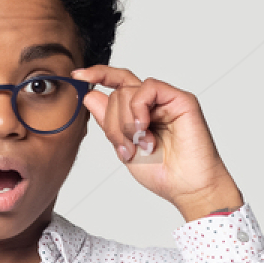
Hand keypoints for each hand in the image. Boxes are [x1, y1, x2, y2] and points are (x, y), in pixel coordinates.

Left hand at [72, 65, 243, 221]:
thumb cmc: (161, 172)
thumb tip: (89, 95)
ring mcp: (167, 100)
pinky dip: (139, 108)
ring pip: (128, 91)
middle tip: (126, 148)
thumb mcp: (123, 147)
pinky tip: (144, 128)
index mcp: (139, 113)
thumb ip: (108, 122)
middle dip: (112, 123)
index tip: (78, 75)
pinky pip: (149, 88)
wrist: (186, 186)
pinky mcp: (181, 99)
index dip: (98, 75)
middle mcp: (153, 104)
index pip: (117, 85)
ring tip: (140, 144)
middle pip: (117, 93)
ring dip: (125, 122)